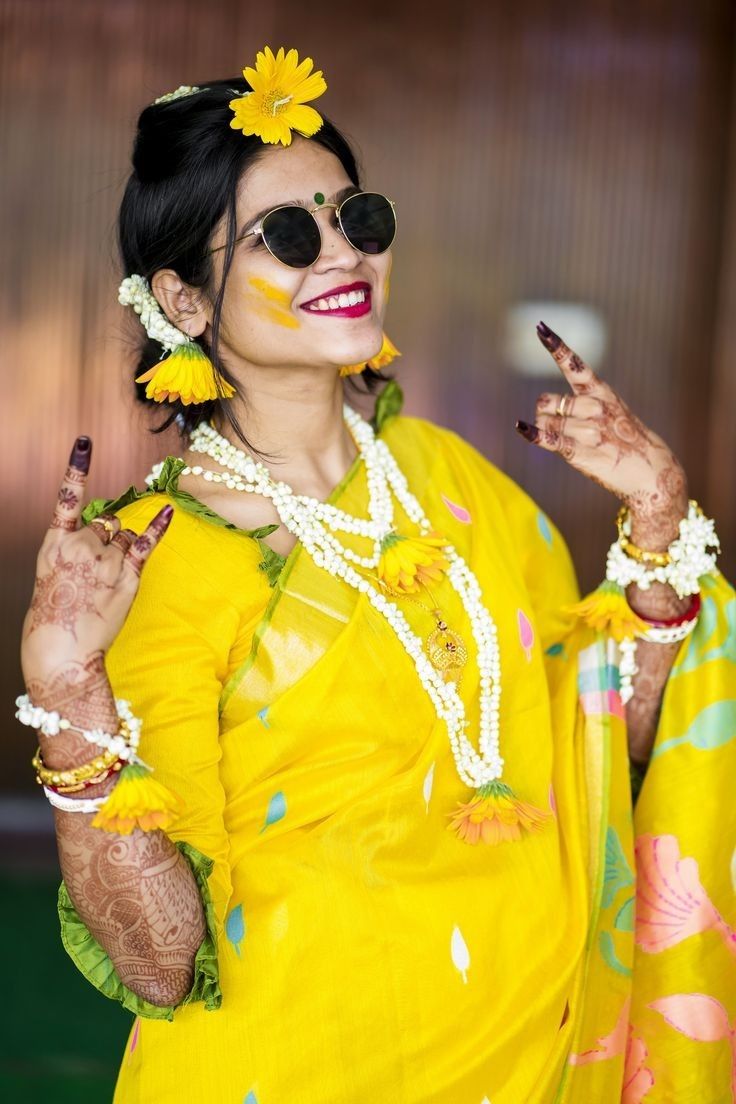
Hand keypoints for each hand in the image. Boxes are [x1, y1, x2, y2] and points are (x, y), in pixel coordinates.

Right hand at [21, 436, 172, 683]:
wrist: (61, 650)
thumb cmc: (54, 613)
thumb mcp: (51, 573)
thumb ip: (74, 549)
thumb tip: (105, 533)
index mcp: (54, 543)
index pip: (67, 498)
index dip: (77, 468)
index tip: (86, 442)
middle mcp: (81, 546)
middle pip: (106, 523)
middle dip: (106, 538)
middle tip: (96, 569)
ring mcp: (106, 561)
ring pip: (125, 537)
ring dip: (123, 549)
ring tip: (106, 581)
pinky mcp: (128, 577)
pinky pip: (146, 544)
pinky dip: (158, 528)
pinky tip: (169, 512)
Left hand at [516, 322, 687, 547]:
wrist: (651, 471)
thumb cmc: (625, 440)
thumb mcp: (611, 411)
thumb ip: (581, 404)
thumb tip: (542, 406)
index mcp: (601, 392)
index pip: (575, 365)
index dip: (556, 346)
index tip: (540, 328)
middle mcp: (594, 407)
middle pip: (548, 401)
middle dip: (545, 412)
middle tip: (560, 426)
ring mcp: (587, 429)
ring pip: (545, 421)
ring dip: (546, 430)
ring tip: (569, 441)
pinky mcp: (580, 451)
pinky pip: (548, 438)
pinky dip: (533, 433)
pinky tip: (520, 427)